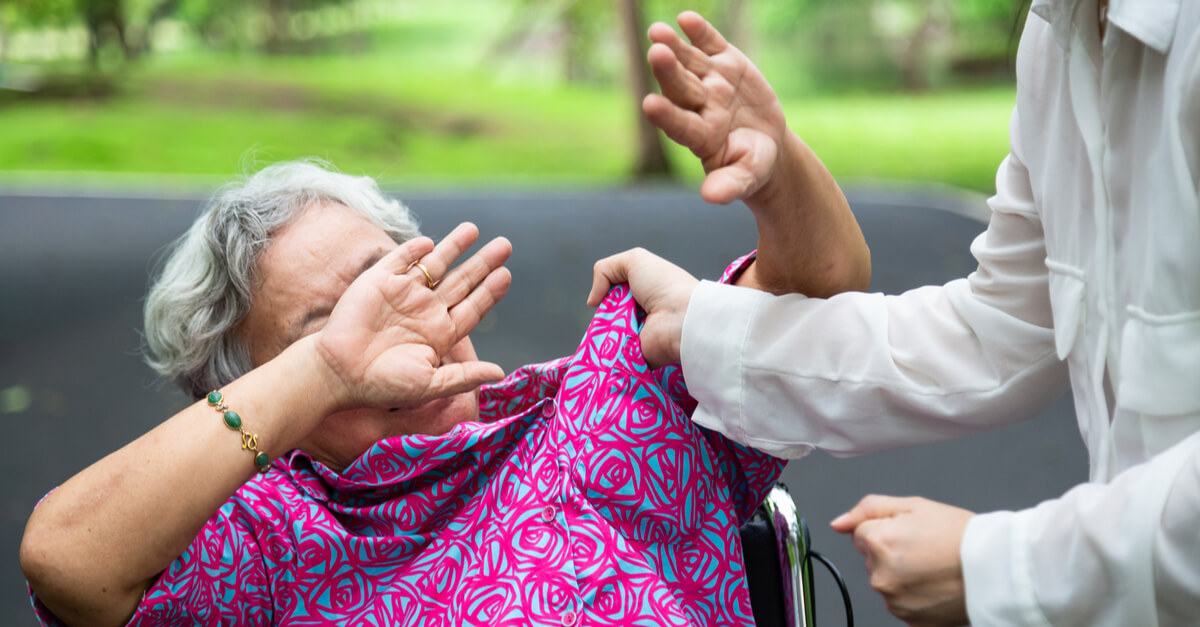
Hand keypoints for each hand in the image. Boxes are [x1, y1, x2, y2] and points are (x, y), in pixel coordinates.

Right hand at [315, 222, 511, 410]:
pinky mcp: (379, 281)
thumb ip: (465, 376)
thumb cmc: (382, 385)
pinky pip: (401, 259)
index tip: (507, 274)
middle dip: (483, 263)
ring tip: (474, 229)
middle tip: (506, 245)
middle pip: (461, 281)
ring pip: (436, 265)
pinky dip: (415, 249)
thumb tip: (501, 373)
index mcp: (439, 334)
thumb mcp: (430, 384)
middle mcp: (424, 311)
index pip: (472, 307)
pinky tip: (431, 241)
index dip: (490, 291)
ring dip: (455, 246)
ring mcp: (402, 294)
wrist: (337, 372)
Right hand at [589, 248, 698, 368]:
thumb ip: (604, 270)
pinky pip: (611, 356)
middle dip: (603, 315)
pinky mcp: (634, 357)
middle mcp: (639, 315)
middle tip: (608, 313)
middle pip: (606, 317)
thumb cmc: (664, 285)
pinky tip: (608, 346)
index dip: (605, 295)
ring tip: (610, 328)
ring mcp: (636, 337)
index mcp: (643, 293)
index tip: (604, 296)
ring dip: (603, 332)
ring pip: (605, 336)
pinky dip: (605, 352)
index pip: (613, 296)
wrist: (682, 318)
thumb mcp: (634, 261)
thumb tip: (593, 301)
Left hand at [645, 11, 787, 204]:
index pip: (679, 125)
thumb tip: (711, 196)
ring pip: (689, 62)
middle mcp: (700, 106)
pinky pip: (710, 45)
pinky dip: (700, 32)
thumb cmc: (751, 166)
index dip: (666, 115)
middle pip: (681, 87)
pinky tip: (686, 19)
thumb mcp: (746, 178)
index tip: (650, 105)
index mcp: (701, 136)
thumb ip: (729, 185)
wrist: (765, 145)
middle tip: (654, 53)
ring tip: (658, 32)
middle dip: (668, 71)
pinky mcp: (726, 63)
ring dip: (675, 46)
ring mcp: (711, 82)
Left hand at [832, 495, 974, 625]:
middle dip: (892, 550)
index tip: (912, 531)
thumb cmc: (960, 535)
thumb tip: (839, 523)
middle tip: (926, 547)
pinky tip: (935, 584)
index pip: (861, 533)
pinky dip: (914, 594)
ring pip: (886, 580)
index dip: (887, 528)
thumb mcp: (913, 506)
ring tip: (934, 566)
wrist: (996, 568)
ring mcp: (895, 601)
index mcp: (878, 543)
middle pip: (872, 558)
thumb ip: (868, 509)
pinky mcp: (910, 620)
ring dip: (902, 574)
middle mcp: (880, 576)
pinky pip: (901, 602)